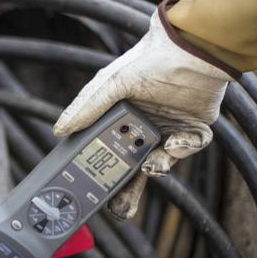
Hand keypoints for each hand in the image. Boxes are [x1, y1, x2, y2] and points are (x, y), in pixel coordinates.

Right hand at [53, 0, 234, 220]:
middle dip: (127, 189)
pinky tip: (176, 142)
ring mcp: (169, 127)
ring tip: (151, 167)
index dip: (101, 170)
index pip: (107, 149)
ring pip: (161, 163)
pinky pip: (190, 148)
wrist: (195, 49)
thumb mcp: (113, 83)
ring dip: (156, 168)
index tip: (93, 190)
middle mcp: (143, 124)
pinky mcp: (194, 128)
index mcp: (121, 116)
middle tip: (119, 208)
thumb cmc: (152, 59)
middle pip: (132, 165)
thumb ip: (87, 108)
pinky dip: (184, 149)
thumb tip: (60, 129)